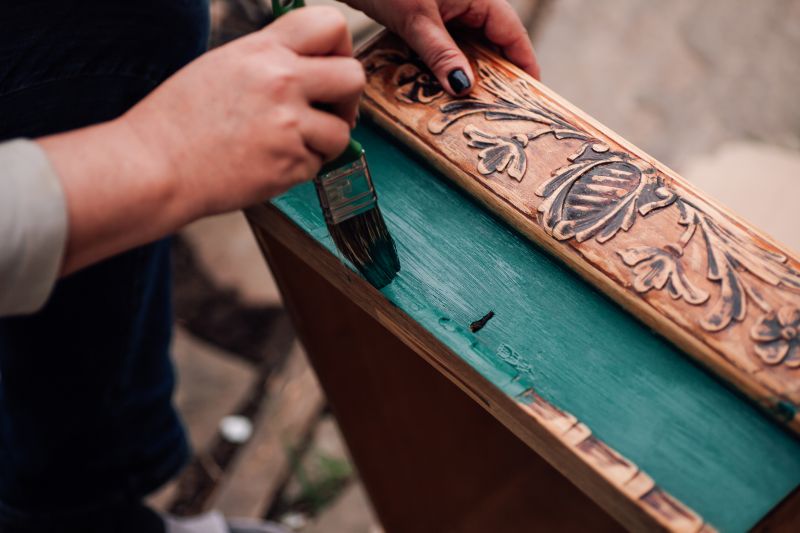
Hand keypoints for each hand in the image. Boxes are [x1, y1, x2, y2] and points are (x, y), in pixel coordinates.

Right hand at [39, 6, 364, 273]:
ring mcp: (288, 125)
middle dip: (348, 98)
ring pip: (342, 130)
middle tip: (328, 112)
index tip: (330, 68)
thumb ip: (269, 59)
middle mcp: (281, 81)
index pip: (331, 24)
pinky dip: (301, 166)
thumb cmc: (178, 120)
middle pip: (354, 77)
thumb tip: (311, 65)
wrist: (154, 166)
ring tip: (290, 144)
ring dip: (324, 140)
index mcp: (263, 50)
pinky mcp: (290, 164)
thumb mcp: (222, 65)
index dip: (340, 48)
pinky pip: (318, 164)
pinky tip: (270, 162)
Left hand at [344, 0, 538, 94]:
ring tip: (472, 109)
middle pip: (493, 46)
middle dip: (496, 78)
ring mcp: (448, 13)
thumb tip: (464, 88)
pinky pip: (446, 49)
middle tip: (499, 113)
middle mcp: (469, 4)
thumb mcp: (417, 21)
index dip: (525, 67)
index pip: (513, 36)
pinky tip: (441, 91)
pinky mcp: (428, 21)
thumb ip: (442, 54)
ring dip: (467, 76)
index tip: (532, 97)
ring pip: (468, 50)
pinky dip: (446, 69)